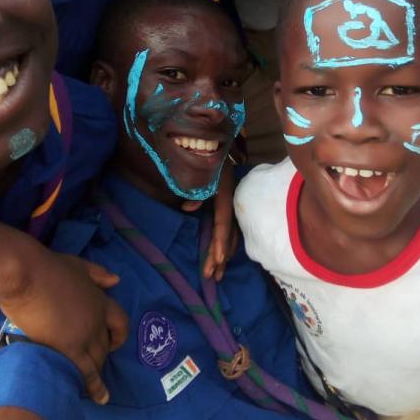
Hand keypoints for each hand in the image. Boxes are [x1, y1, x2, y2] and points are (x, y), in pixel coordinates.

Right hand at [0, 248, 127, 404]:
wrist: (28, 276)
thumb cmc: (49, 268)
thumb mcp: (79, 265)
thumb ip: (98, 274)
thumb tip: (117, 281)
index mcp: (100, 300)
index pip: (120, 321)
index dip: (118, 334)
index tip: (113, 343)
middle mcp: (97, 320)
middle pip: (106, 344)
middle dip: (101, 355)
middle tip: (91, 364)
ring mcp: (85, 335)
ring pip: (97, 360)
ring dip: (95, 370)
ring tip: (89, 383)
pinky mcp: (69, 348)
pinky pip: (86, 372)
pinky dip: (95, 386)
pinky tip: (99, 398)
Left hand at [181, 161, 238, 281]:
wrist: (213, 143)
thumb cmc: (203, 157)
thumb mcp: (198, 171)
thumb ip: (193, 191)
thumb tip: (186, 210)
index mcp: (225, 193)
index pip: (223, 222)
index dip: (220, 242)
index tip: (216, 260)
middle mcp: (231, 201)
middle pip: (229, 233)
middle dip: (221, 256)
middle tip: (213, 276)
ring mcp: (232, 203)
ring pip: (233, 234)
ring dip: (225, 254)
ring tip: (218, 273)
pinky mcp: (229, 204)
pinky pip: (231, 229)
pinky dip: (227, 244)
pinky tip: (223, 255)